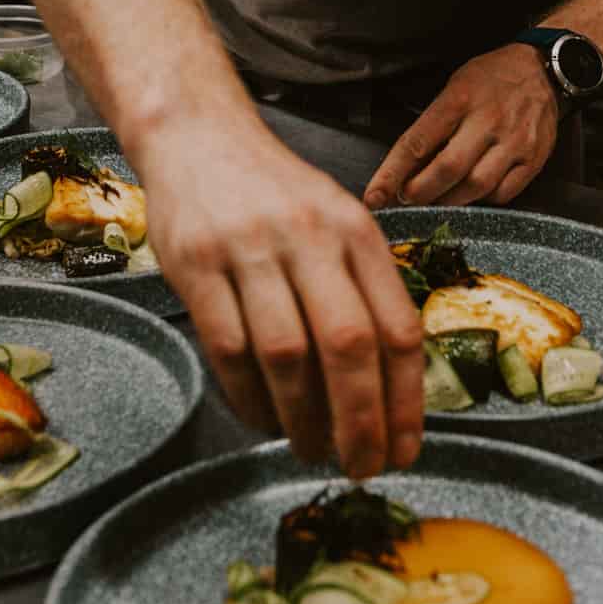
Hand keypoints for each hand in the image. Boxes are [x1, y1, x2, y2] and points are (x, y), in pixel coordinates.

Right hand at [134, 111, 424, 480]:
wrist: (198, 135)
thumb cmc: (276, 193)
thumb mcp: (337, 221)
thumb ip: (363, 288)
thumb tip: (390, 388)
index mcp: (356, 230)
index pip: (396, 326)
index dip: (406, 400)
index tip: (406, 448)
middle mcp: (310, 236)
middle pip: (348, 346)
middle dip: (361, 422)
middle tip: (362, 468)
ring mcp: (250, 248)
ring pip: (287, 354)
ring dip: (303, 418)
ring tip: (312, 450)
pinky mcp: (196, 263)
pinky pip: (228, 348)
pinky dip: (250, 397)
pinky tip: (264, 418)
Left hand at [363, 46, 557, 209]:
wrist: (541, 69)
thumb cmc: (490, 79)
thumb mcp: (453, 87)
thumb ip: (432, 126)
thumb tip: (404, 169)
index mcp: (460, 99)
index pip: (418, 142)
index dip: (392, 174)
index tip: (375, 195)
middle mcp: (488, 121)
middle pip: (447, 169)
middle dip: (419, 192)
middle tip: (406, 198)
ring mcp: (514, 141)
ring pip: (476, 187)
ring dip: (448, 201)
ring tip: (436, 198)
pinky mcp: (534, 158)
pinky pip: (503, 193)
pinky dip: (482, 200)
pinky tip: (471, 191)